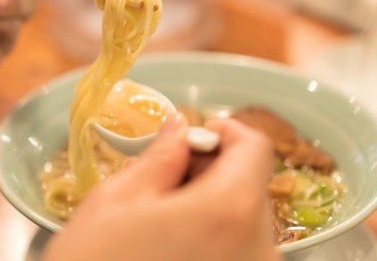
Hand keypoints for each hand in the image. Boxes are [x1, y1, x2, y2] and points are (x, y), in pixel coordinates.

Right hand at [43, 116, 278, 260]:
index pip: (254, 148)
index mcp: (230, 211)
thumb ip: (160, 156)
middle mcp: (258, 248)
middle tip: (166, 172)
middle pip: (250, 184)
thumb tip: (178, 128)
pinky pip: (239, 249)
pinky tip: (173, 240)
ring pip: (244, 219)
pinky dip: (213, 234)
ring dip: (210, 202)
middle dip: (212, 169)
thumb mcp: (118, 200)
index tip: (194, 135)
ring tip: (162, 212)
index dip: (224, 132)